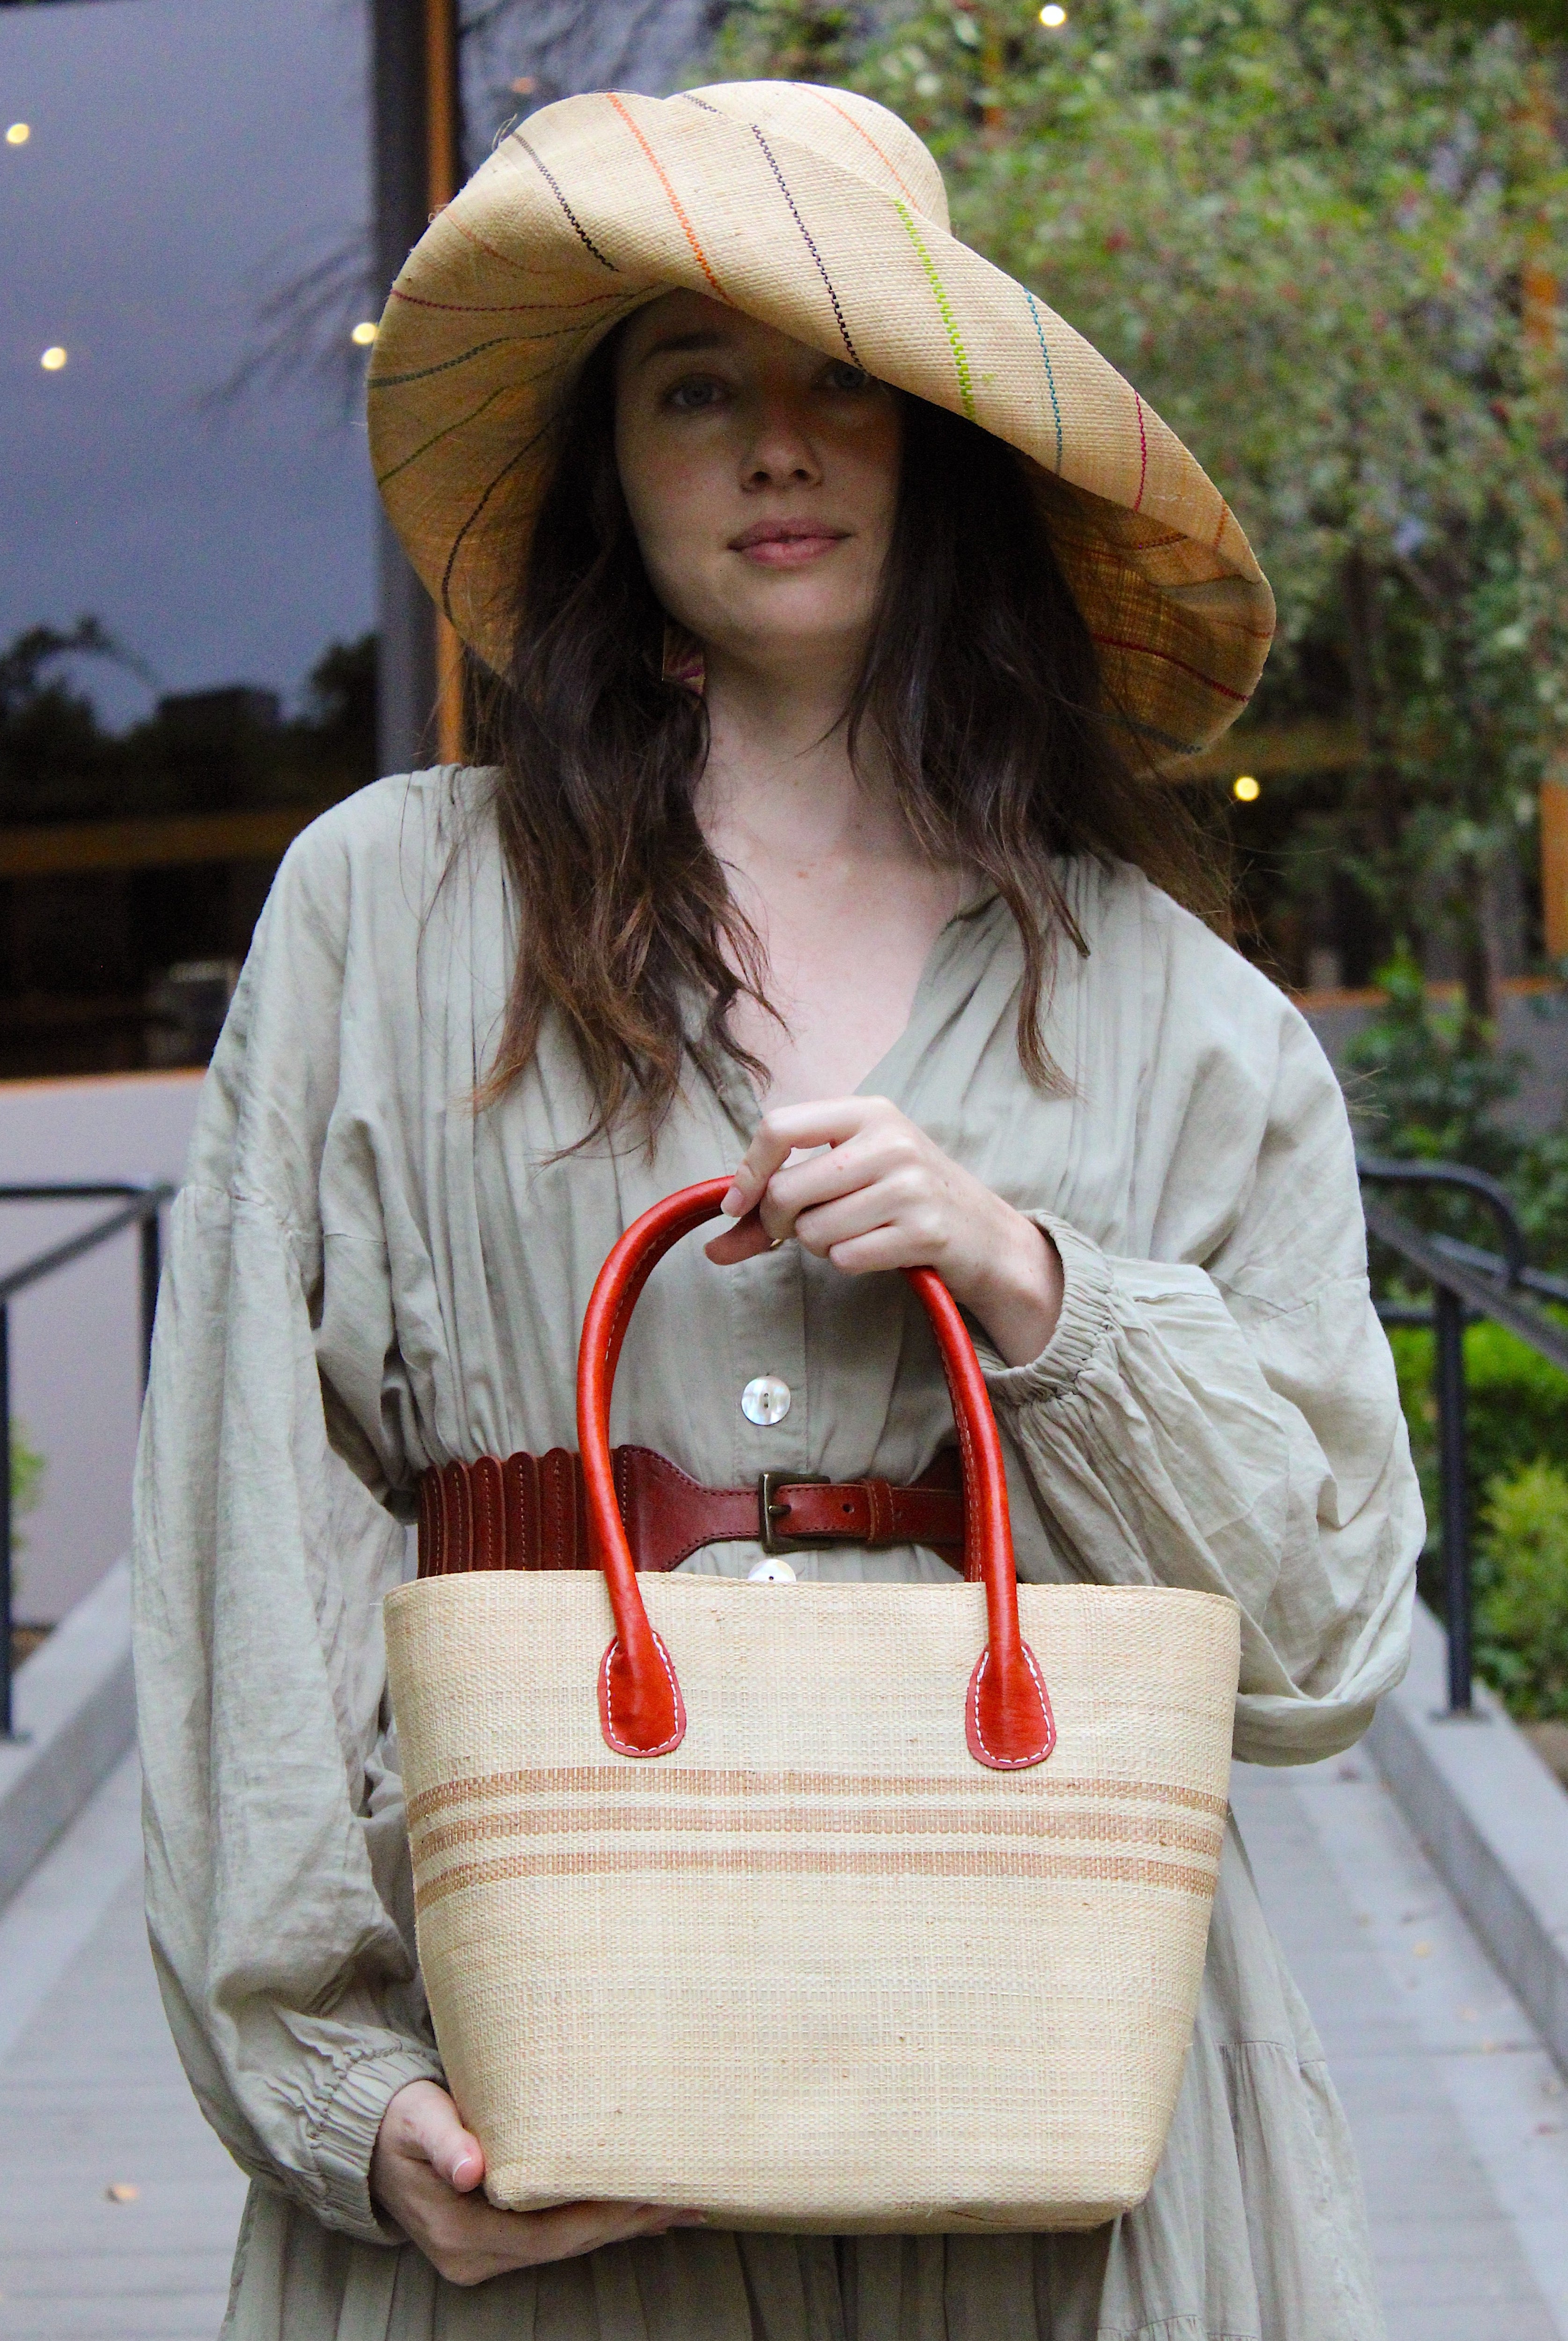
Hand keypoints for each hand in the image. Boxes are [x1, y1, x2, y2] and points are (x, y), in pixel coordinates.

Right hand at [371, 2080, 701, 2286]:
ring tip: (678, 2206)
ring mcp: (485, 2255)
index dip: (605, 2216)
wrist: (366, 2142)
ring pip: (566, 2244)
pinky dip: (595, 2222)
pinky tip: (634, 2213)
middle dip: (629, 2223)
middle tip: (689, 2200)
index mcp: (463, 2236)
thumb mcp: (416, 2120)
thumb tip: (470, 2170)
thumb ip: (445, 2141)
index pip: (552, 2234)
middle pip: (568, 2244)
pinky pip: (555, 2235)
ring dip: (620, 2225)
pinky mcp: (493, 2241)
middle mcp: (477, 2257)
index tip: (654, 2193)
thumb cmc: (398, 2120)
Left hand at [706, 1096, 1062, 1368]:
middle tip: (806, 1226)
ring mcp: (911, 1185)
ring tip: (856, 1233)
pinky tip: (878, 1249)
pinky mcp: (924, 1231)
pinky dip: (850, 1262)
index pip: (779, 1127)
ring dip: (821, 1245)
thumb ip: (779, 1204)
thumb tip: (713, 1246)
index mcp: (868, 1112)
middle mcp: (890, 1141)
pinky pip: (845, 1258)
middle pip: (787, 1189)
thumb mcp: (851, 1177)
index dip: (747, 1171)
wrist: (986, 1235)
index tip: (737, 1204)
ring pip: (813, 1231)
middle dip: (782, 1221)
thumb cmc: (905, 1199)